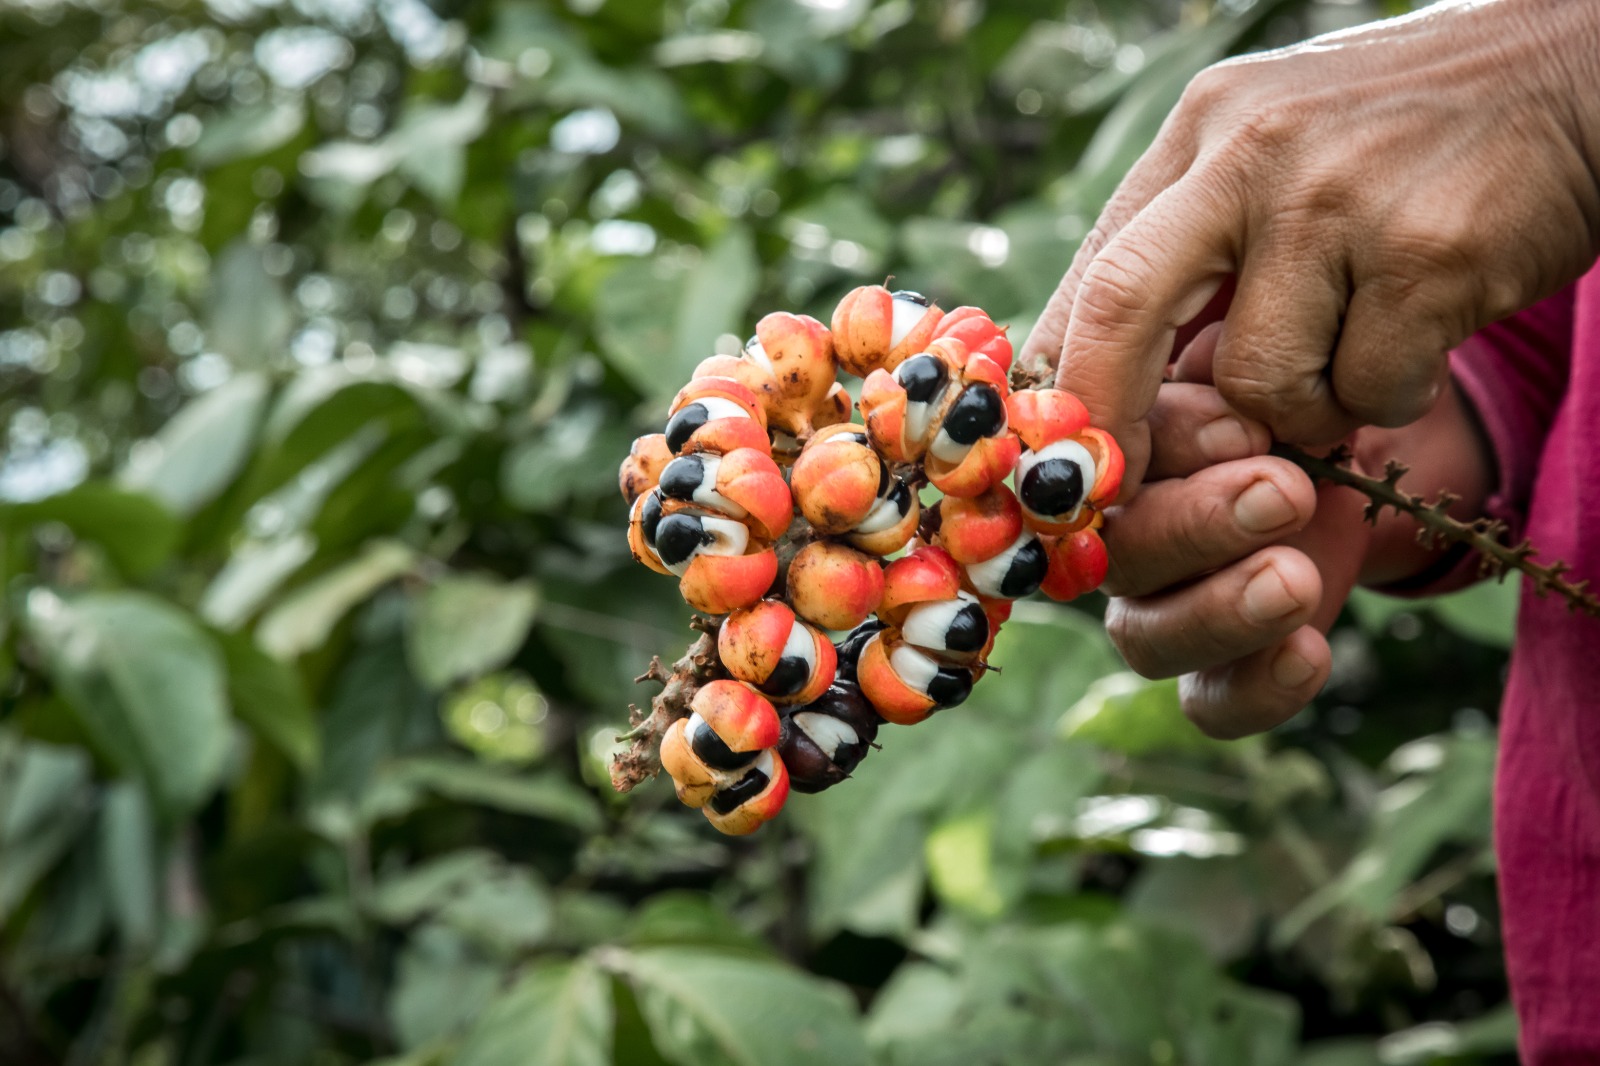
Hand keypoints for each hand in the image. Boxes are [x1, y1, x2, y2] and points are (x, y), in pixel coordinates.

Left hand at [1024, 0, 1599, 491]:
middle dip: (1114, 418)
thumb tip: (1097, 389)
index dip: (1067, 381)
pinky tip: (1422, 335)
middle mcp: (1251, 150)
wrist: (1578, 74)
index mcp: (1202, 133)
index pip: (1091, 272)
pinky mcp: (1427, 254)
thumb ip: (1192, 253)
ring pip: (1259, 384)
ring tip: (1358, 351)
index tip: (1070, 453)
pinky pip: (1367, 393)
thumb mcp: (1274, 159)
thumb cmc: (1408, 146)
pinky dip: (1388, 398)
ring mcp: (1338, 198)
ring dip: (1304, 411)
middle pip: (1122, 308)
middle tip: (1123, 486)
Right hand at [1104, 324, 1493, 736]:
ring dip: (1218, 611)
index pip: (1059, 467)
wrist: (1362, 396)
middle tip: (1283, 488)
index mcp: (1077, 433)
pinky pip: (1209, 701)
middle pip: (1101, 556)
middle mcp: (1097, 524)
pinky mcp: (1220, 654)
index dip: (1130, 461)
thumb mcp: (1232, 300)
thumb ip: (1174, 333)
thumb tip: (1169, 371)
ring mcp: (1153, 595)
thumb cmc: (1276, 331)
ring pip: (1142, 636)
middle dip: (1194, 525)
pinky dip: (1256, 688)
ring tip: (1298, 578)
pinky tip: (1311, 651)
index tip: (1238, 425)